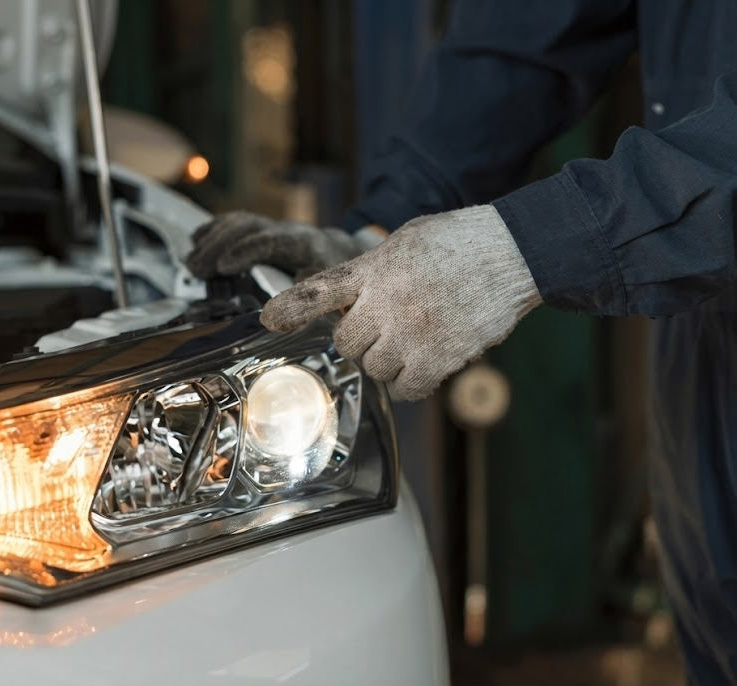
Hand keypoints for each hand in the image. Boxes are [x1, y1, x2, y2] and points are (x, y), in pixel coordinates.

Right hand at [185, 211, 382, 278]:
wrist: (338, 253)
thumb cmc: (333, 274)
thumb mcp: (334, 284)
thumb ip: (315, 286)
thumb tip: (299, 283)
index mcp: (303, 244)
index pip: (270, 242)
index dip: (245, 252)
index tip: (223, 267)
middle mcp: (284, 230)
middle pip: (247, 228)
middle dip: (218, 246)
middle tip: (196, 269)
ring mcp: (271, 226)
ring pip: (238, 222)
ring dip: (211, 239)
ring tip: (191, 262)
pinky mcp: (260, 229)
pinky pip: (235, 222)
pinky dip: (213, 229)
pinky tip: (196, 240)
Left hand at [260, 206, 541, 400]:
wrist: (514, 251)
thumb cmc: (460, 242)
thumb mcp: (406, 241)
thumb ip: (372, 268)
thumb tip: (348, 293)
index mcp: (375, 269)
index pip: (321, 290)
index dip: (291, 308)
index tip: (269, 320)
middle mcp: (387, 303)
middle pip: (346, 343)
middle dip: (358, 340)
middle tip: (382, 328)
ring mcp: (412, 333)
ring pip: (374, 368)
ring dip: (386, 361)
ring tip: (410, 340)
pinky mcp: (440, 357)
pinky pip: (406, 389)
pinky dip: (409, 384)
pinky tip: (423, 365)